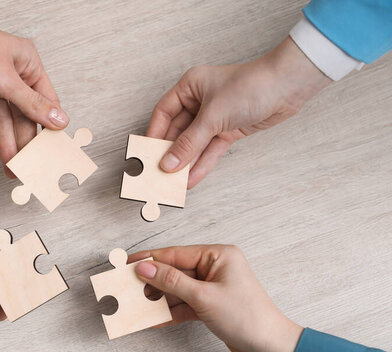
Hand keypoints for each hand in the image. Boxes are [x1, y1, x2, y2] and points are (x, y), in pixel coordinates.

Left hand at [0, 7, 68, 173]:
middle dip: (24, 141)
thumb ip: (33, 104)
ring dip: (5, 143)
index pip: (46, 101)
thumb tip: (59, 119)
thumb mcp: (6, 80)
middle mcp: (12, 73)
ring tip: (10, 167)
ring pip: (2, 119)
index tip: (51, 149)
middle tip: (28, 165)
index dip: (49, 126)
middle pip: (23, 114)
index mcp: (28, 64)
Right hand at [130, 245, 302, 351]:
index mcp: (218, 255)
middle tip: (129, 286)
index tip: (129, 263)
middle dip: (153, 282)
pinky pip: (184, 304)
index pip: (176, 254)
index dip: (151, 259)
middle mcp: (215, 267)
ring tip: (138, 305)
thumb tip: (146, 268)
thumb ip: (171, 281)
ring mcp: (212, 287)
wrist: (269, 346)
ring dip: (160, 299)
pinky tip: (154, 319)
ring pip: (177, 289)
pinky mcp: (210, 304)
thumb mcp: (203, 296)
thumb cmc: (247, 317)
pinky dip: (171, 312)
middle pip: (175, 271)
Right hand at [147, 37, 330, 187]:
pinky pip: (210, 150)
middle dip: (170, 153)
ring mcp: (214, 117)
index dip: (154, 135)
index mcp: (189, 87)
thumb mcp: (213, 115)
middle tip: (159, 173)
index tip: (146, 155)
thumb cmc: (251, 85)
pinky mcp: (228, 130)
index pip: (163, 113)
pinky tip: (192, 178)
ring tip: (174, 182)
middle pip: (177, 132)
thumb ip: (189, 142)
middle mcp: (199, 101)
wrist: (288, 86)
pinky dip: (202, 164)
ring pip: (194, 144)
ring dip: (185, 162)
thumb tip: (169, 162)